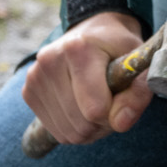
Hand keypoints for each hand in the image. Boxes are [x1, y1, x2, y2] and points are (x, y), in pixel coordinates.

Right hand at [20, 11, 149, 144]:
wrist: (92, 33)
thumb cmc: (117, 48)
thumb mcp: (137, 63)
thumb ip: (138, 92)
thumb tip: (121, 123)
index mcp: (78, 49)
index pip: (95, 109)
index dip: (116, 113)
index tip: (123, 98)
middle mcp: (49, 61)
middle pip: (81, 125)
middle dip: (103, 123)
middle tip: (113, 102)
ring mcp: (35, 77)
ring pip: (68, 133)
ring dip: (90, 129)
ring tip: (98, 104)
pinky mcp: (28, 91)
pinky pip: (56, 132)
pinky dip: (74, 128)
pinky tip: (81, 107)